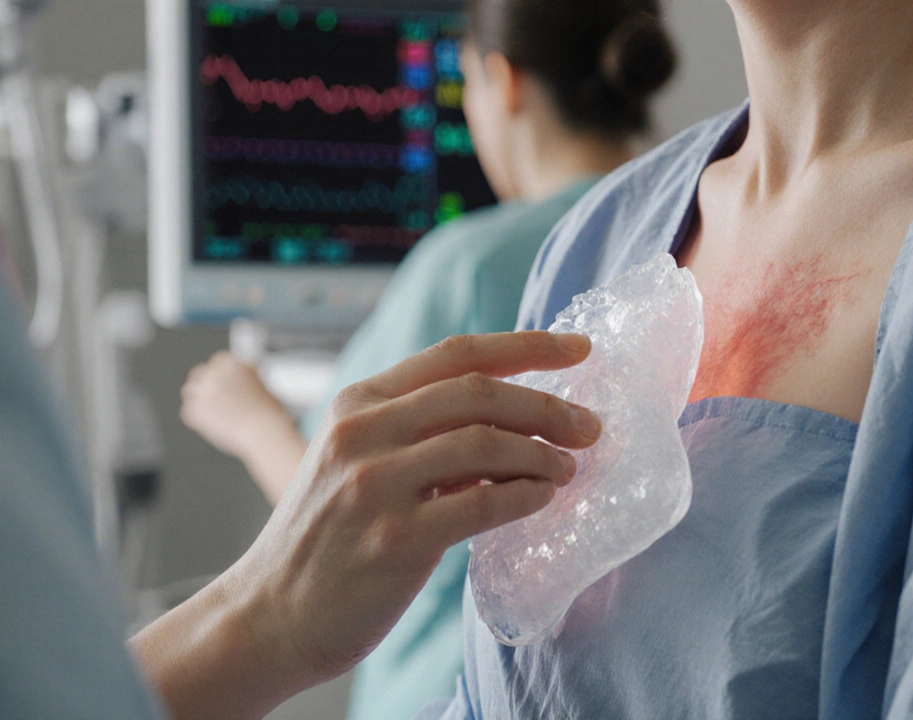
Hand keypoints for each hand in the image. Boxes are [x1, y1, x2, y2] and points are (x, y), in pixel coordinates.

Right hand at [132, 331, 601, 719]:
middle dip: (549, 405)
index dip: (528, 346)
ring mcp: (375, 485)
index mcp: (358, 402)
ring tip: (570, 468)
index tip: (581, 348)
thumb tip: (515, 416)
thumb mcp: (357, 460)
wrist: (269, 614)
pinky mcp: (395, 540)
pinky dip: (525, 496)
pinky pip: (482, 506)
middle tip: (591, 426)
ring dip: (544, 454)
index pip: (457, 353)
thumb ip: (421, 430)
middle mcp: (363, 432)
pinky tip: (544, 498)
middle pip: (480, 393)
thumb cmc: (329, 536)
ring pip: (487, 445)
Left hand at [181, 352, 288, 458]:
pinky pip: (190, 412)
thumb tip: (231, 386)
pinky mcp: (194, 409)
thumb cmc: (269, 413)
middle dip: (206, 385)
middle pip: (200, 373)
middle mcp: (216, 371)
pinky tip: (217, 425)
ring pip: (190, 391)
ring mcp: (203, 390)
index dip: (221, 375)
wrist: (264, 430)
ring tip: (217, 415)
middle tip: (216, 400)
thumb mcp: (260, 384)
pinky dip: (200, 419)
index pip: (218, 361)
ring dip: (199, 399)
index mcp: (233, 362)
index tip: (224, 385)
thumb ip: (241, 380)